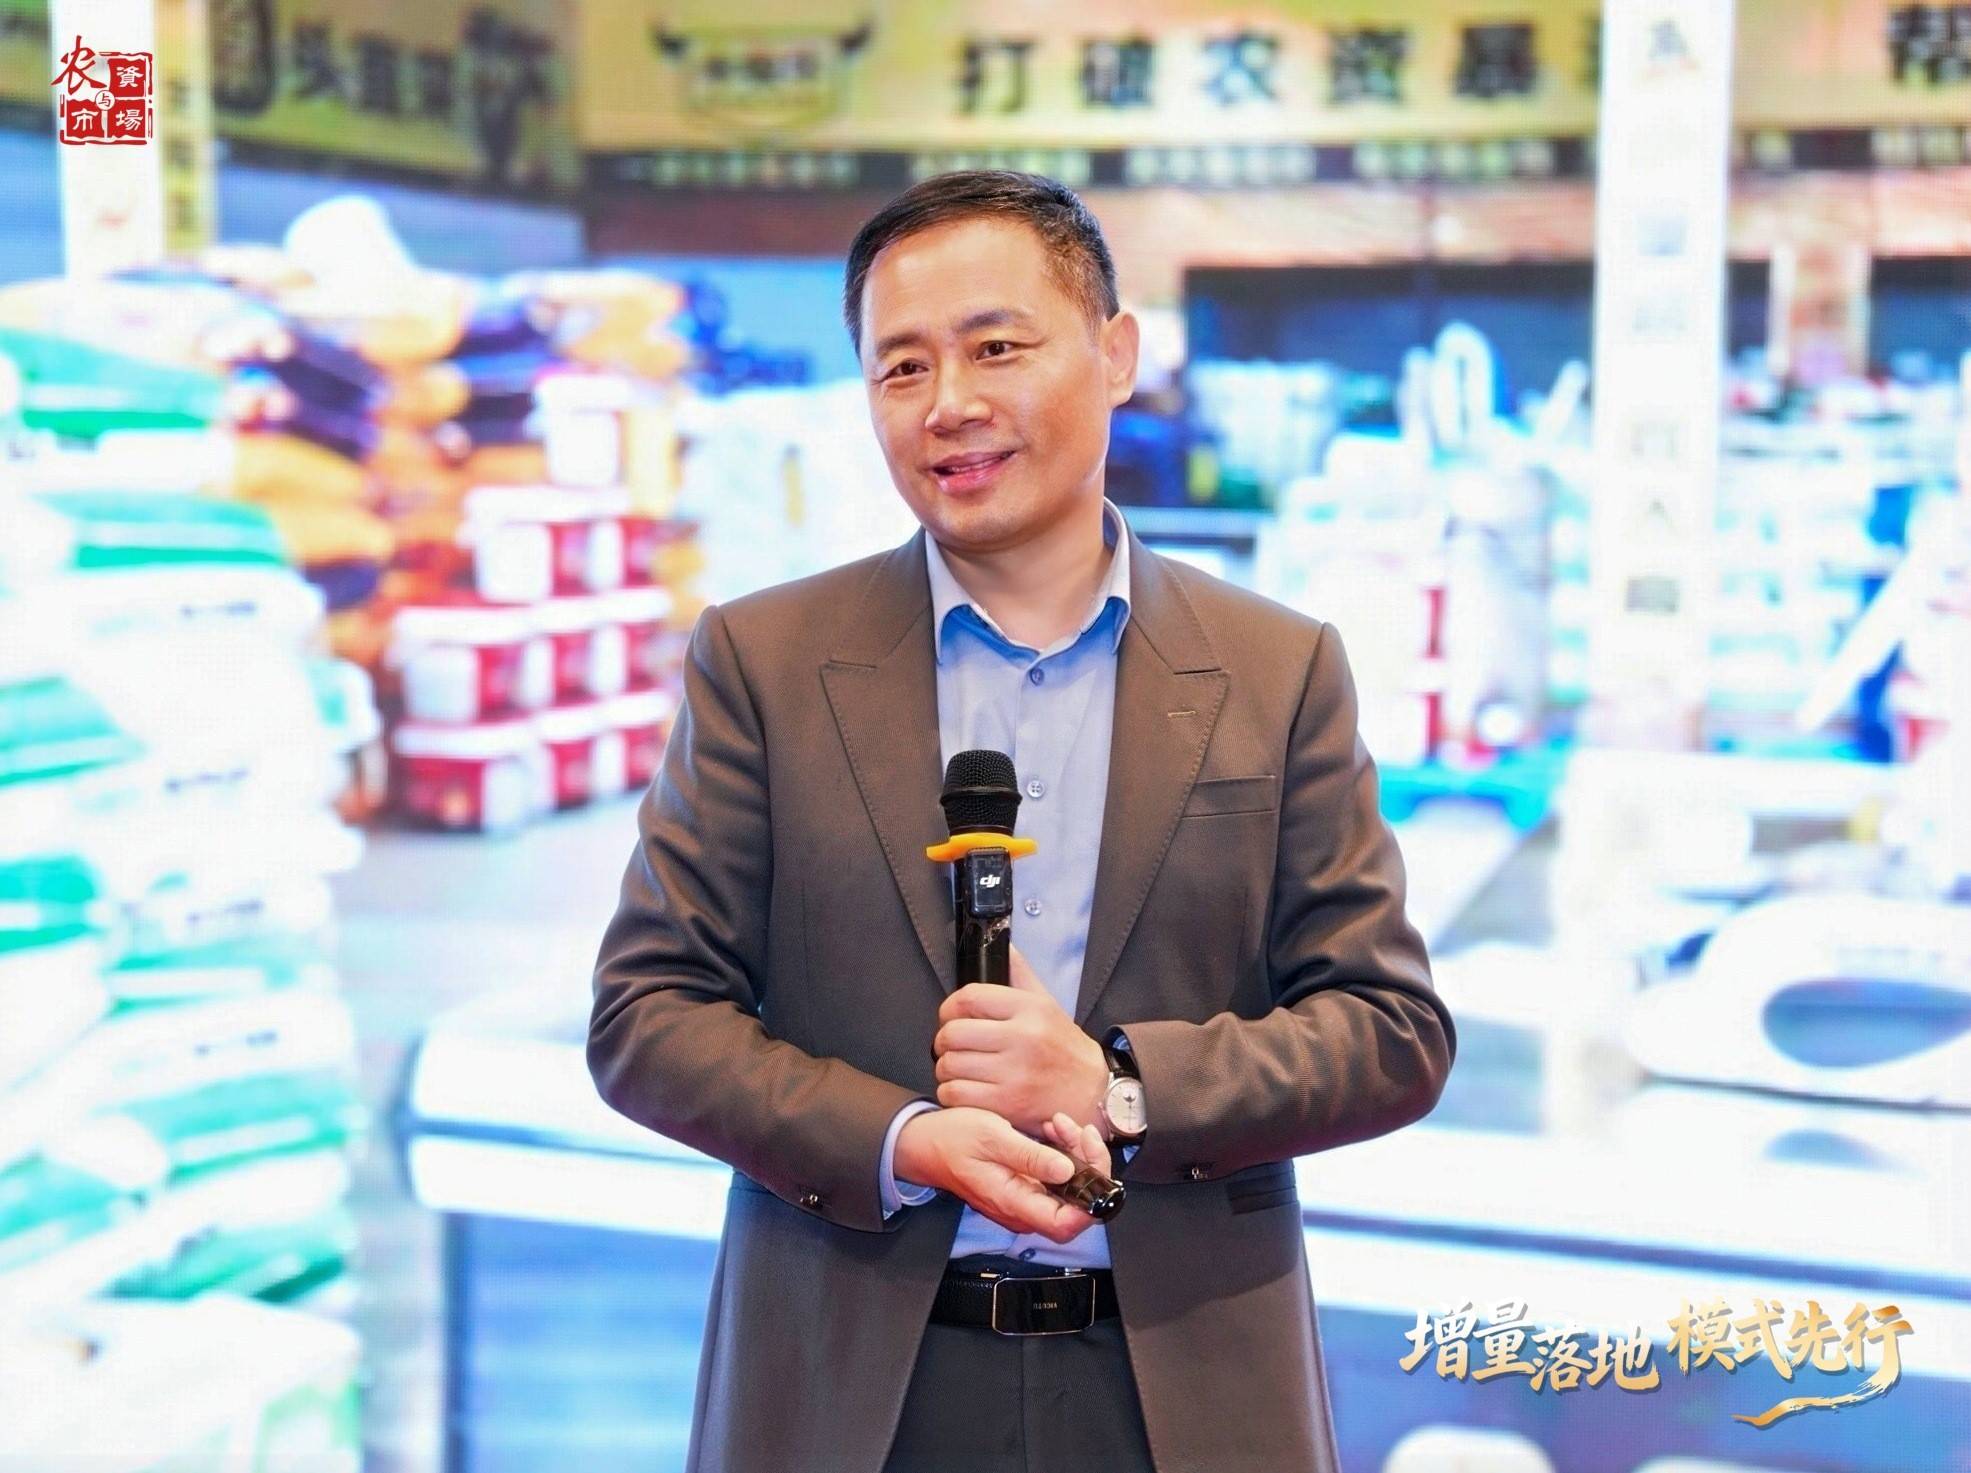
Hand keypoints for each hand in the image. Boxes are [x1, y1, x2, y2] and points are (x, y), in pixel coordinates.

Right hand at [894, 1106, 1105, 1243]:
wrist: (925, 1143)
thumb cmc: (952, 1139)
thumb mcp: (992, 1137)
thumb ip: (1031, 1157)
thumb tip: (1069, 1171)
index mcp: (1014, 1202)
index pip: (1067, 1224)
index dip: (1091, 1200)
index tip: (1094, 1164)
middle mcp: (1022, 1209)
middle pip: (1075, 1204)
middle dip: (1087, 1165)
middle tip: (1078, 1131)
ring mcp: (1023, 1199)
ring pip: (1067, 1188)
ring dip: (1074, 1154)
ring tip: (1060, 1124)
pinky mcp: (1023, 1187)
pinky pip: (1053, 1178)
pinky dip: (1061, 1154)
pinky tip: (1052, 1131)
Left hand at [932, 945, 1108, 1135]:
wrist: (1092, 1093)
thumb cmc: (1063, 1048)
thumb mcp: (1047, 1004)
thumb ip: (1020, 974)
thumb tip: (1003, 944)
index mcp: (1031, 1009)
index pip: (969, 997)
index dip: (949, 1007)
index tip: (950, 1016)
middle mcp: (1023, 1039)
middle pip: (953, 1033)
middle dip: (943, 1041)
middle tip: (951, 1046)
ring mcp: (1015, 1074)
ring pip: (949, 1066)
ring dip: (945, 1068)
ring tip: (958, 1069)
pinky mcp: (1007, 1105)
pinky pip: (955, 1094)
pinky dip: (951, 1092)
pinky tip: (965, 1089)